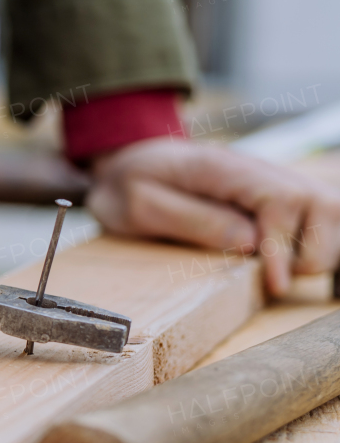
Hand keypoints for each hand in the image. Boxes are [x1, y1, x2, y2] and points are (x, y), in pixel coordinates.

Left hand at [87, 137, 339, 296]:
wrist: (123, 161)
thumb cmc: (127, 184)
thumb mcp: (140, 203)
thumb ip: (193, 219)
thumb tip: (249, 242)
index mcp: (223, 167)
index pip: (281, 198)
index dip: (284, 244)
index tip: (274, 281)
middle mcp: (257, 170)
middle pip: (321, 203)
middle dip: (311, 250)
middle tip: (276, 280)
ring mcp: (270, 182)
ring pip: (329, 211)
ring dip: (319, 248)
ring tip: (282, 272)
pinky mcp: (273, 198)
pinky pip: (317, 217)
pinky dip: (314, 243)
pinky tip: (288, 262)